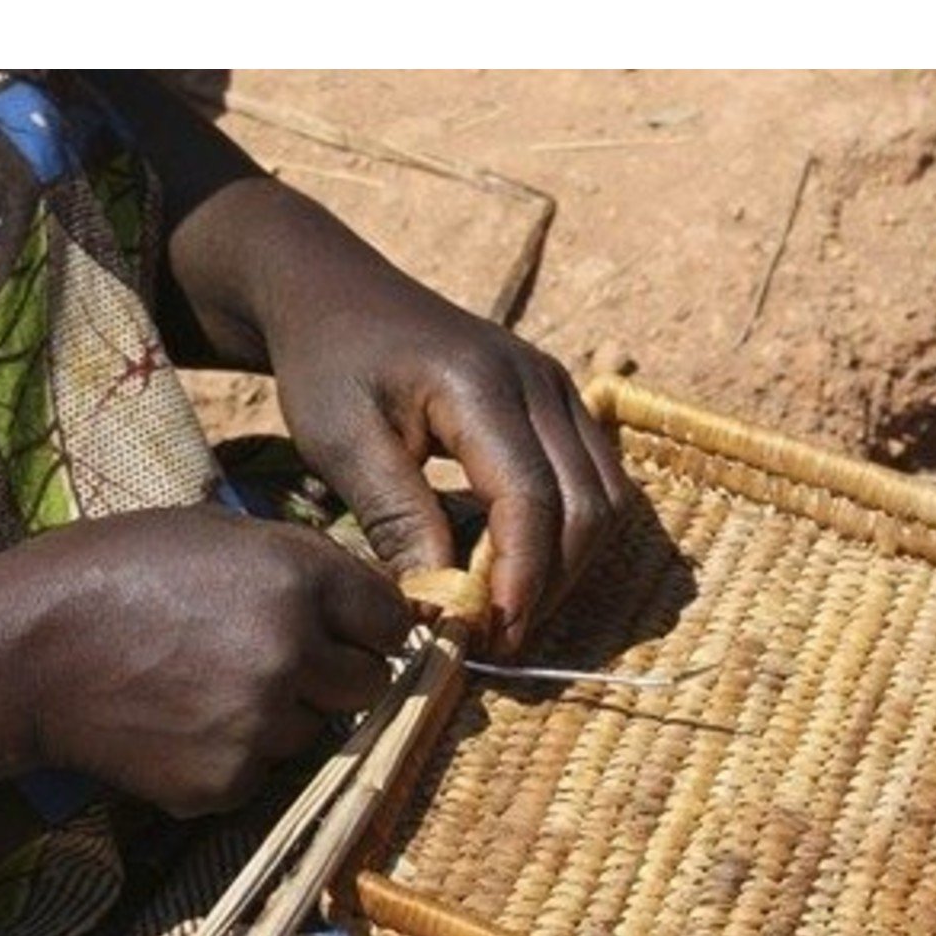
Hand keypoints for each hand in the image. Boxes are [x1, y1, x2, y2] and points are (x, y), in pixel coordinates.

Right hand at [12, 509, 410, 818]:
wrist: (25, 652)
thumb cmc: (116, 571)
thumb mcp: (217, 532)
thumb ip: (303, 563)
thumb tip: (374, 604)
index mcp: (300, 577)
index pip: (392, 623)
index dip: (370, 627)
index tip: (348, 632)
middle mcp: (293, 652)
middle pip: (368, 685)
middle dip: (334, 675)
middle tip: (271, 660)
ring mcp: (261, 723)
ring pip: (314, 733)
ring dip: (280, 717)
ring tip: (205, 685)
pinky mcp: (226, 780)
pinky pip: (261, 773)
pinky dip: (233, 756)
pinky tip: (179, 722)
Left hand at [268, 232, 633, 654]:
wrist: (336, 294)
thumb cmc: (328, 364)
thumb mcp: (341, 442)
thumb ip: (397, 517)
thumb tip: (444, 603)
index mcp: (481, 385)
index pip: (532, 498)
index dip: (520, 578)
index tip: (489, 636)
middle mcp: (540, 381)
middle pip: (586, 505)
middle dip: (549, 585)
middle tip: (495, 642)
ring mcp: (559, 389)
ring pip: (607, 500)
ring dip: (569, 567)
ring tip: (509, 613)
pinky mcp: (560, 403)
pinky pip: (597, 482)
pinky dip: (573, 537)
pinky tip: (520, 570)